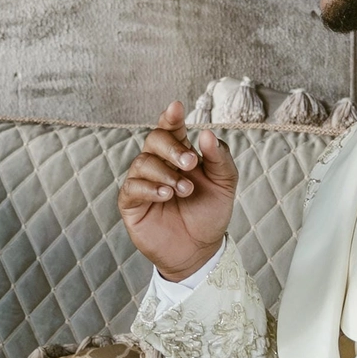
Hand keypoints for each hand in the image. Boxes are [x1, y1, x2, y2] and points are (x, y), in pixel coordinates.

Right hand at [118, 101, 235, 280]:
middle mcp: (159, 164)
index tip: (177, 107)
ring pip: (142, 162)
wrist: (201, 250)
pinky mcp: (131, 204)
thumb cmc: (210, 214)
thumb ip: (219, 158)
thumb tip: (206, 133)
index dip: (171, 117)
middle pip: (153, 140)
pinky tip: (165, 195)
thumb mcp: (224, 184)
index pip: (171, 128)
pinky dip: (148, 188)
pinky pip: (132, 187)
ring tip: (184, 190)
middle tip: (189, 163)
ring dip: (165, 173)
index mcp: (179, 154)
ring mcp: (143, 183)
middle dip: (171, 148)